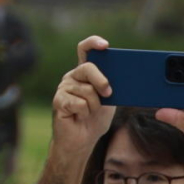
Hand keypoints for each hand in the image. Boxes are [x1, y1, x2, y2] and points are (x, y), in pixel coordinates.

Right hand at [52, 35, 116, 162]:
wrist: (82, 141)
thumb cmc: (95, 119)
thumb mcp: (109, 100)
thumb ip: (112, 86)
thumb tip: (125, 76)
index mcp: (85, 73)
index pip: (85, 49)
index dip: (93, 43)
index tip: (105, 46)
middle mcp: (72, 76)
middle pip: (88, 68)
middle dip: (102, 81)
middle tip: (108, 94)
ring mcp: (63, 88)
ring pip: (87, 90)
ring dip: (94, 106)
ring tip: (89, 113)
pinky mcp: (58, 101)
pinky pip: (79, 103)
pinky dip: (85, 113)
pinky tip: (80, 117)